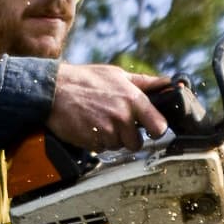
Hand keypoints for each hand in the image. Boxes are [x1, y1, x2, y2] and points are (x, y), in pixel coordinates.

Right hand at [48, 64, 169, 151]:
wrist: (54, 90)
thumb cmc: (86, 80)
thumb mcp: (117, 74)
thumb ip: (145, 83)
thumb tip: (169, 83)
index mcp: (134, 99)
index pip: (159, 126)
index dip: (156, 129)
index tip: (150, 128)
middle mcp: (123, 116)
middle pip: (137, 142)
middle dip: (128, 137)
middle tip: (116, 124)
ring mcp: (108, 130)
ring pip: (118, 146)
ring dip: (110, 138)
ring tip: (98, 120)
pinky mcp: (93, 141)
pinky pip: (102, 148)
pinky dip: (97, 141)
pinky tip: (89, 126)